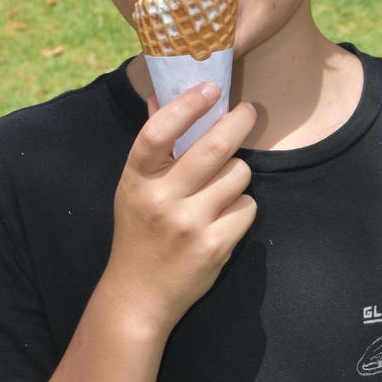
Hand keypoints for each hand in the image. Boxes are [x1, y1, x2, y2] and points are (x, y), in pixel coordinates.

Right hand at [104, 81, 256, 335]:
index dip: (187, 105)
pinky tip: (224, 217)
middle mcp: (162, 200)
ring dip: (237, 175)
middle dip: (238, 122)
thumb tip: (159, 94)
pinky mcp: (215, 246)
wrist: (139, 294)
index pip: (159, 132)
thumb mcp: (134, 187)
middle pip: (214, 147)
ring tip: (221, 187)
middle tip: (247, 111)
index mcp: (137, 179)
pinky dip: (241, 206)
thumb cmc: (139, 231)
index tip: (210, 88)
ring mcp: (189, 224)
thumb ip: (152, 145)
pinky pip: (247, 206)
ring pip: (238, 175)